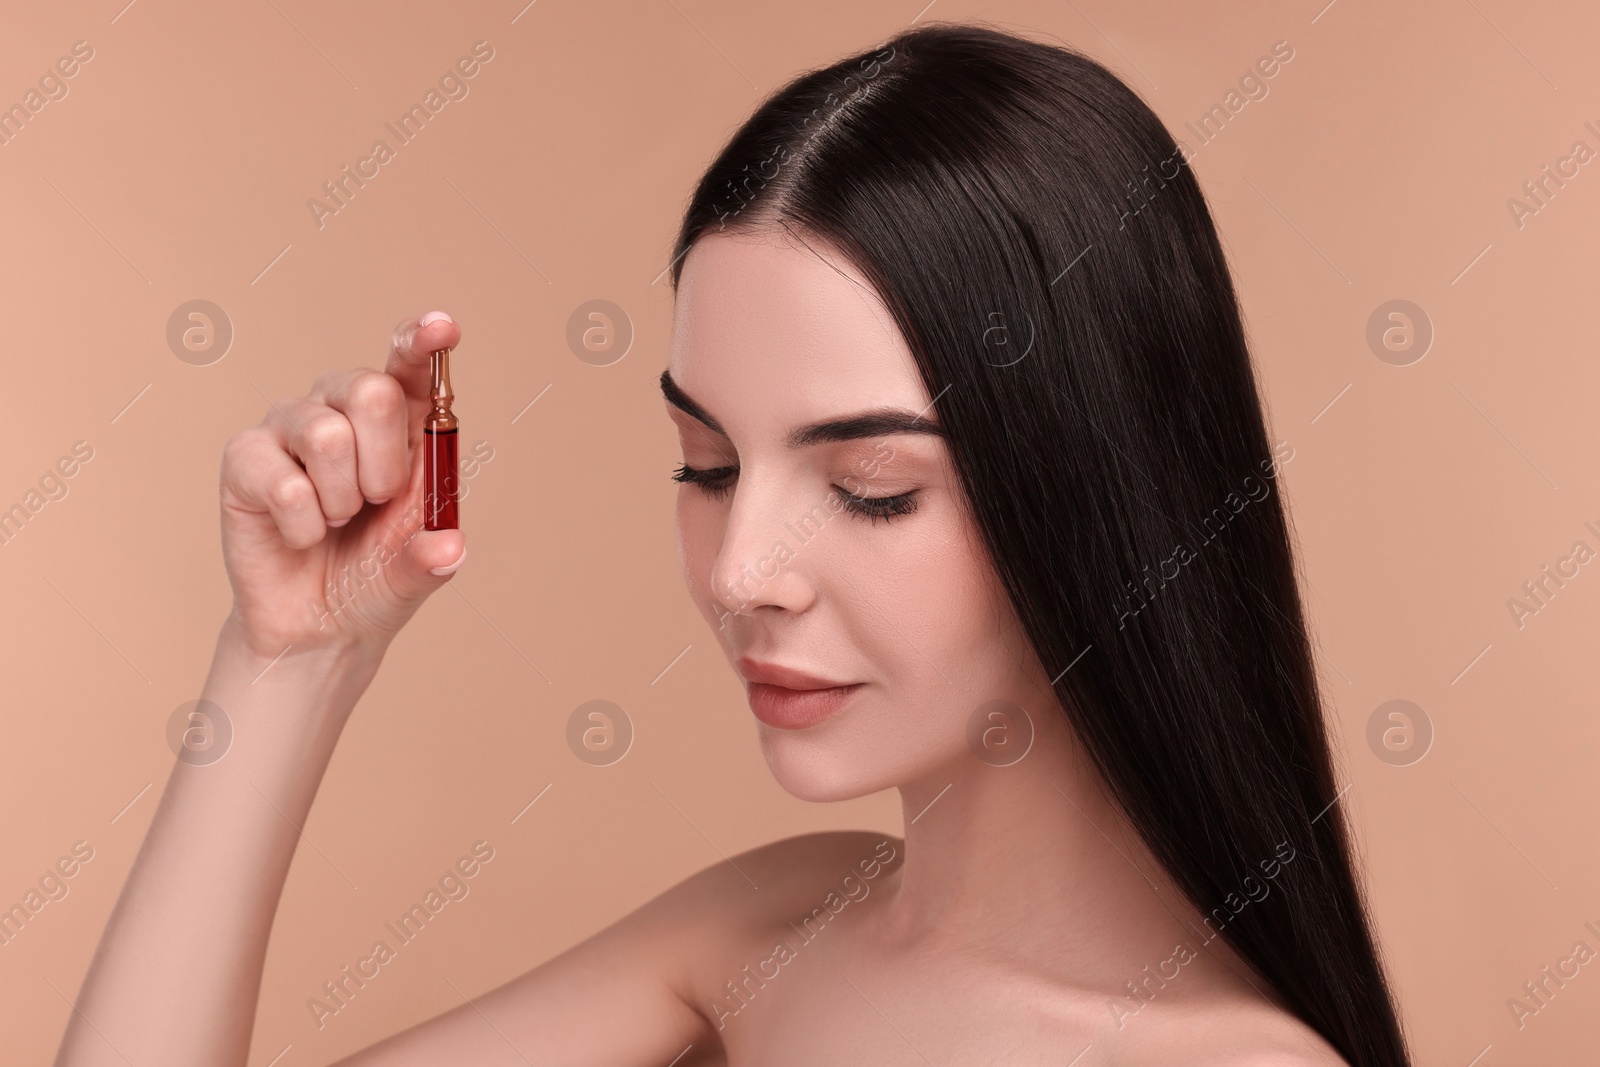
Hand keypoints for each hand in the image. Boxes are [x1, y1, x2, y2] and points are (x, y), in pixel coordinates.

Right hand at [217, 311, 467, 658]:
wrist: (317, 623)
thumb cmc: (374, 578)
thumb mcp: (415, 571)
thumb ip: (433, 556)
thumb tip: (448, 548)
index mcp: (399, 423)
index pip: (409, 366)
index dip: (422, 342)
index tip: (442, 328)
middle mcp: (343, 410)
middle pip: (369, 390)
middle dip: (384, 462)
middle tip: (376, 501)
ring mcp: (291, 426)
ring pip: (326, 434)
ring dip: (341, 499)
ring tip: (338, 520)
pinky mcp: (245, 456)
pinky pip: (285, 482)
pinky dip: (304, 526)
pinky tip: (303, 534)